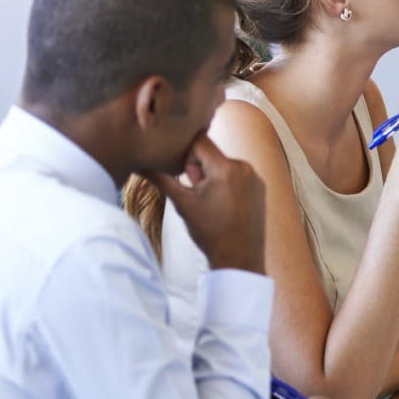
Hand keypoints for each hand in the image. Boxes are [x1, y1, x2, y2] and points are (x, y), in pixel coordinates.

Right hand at [145, 133, 265, 272]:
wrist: (239, 257)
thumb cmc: (209, 232)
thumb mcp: (182, 203)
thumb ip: (161, 178)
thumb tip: (138, 163)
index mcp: (225, 168)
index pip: (198, 140)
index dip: (185, 154)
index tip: (182, 173)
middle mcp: (244, 166)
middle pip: (210, 152)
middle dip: (198, 167)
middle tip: (196, 192)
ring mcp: (254, 176)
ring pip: (223, 163)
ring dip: (211, 175)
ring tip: (209, 201)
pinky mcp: (260, 186)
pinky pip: (237, 174)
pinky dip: (225, 182)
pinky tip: (222, 205)